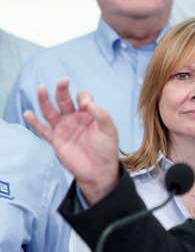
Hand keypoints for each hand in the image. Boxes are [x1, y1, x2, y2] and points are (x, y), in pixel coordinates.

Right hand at [24, 78, 119, 204]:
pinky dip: (35, 123)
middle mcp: (74, 118)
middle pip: (65, 100)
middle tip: (63, 80)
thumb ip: (102, 115)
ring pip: (51, 111)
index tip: (87, 104)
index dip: (84, 97)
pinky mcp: (56, 140)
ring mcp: (64, 128)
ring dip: (45, 100)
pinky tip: (28, 113)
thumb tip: (88, 103)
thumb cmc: (106, 149)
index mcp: (89, 114)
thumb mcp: (109, 130)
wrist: (99, 170)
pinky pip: (43, 130)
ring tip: (41, 88)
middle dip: (63, 90)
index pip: (83, 98)